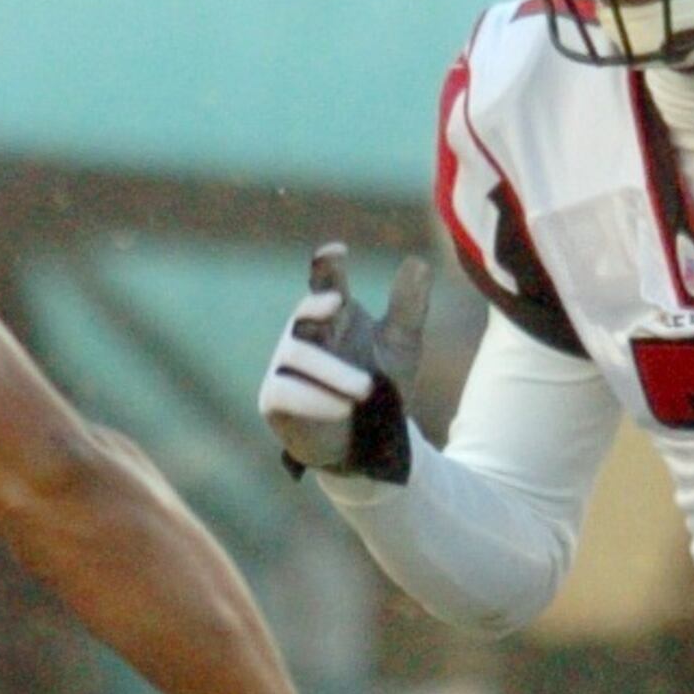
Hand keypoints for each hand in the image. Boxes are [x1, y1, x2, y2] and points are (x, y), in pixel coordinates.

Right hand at [259, 243, 429, 477]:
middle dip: (316, 305)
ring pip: (296, 355)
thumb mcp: (402, 346)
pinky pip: (283, 391)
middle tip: (338, 302)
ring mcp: (285, 365)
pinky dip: (311, 398)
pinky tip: (341, 408)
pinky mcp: (274, 398)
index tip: (337, 250)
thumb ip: (408, 307)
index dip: (326, 264)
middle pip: (303, 312)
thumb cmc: (382, 387)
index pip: (325, 281)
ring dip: (332, 370)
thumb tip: (420, 261)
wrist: (372, 443)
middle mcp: (305, 334)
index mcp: (334, 315)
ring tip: (366, 389)